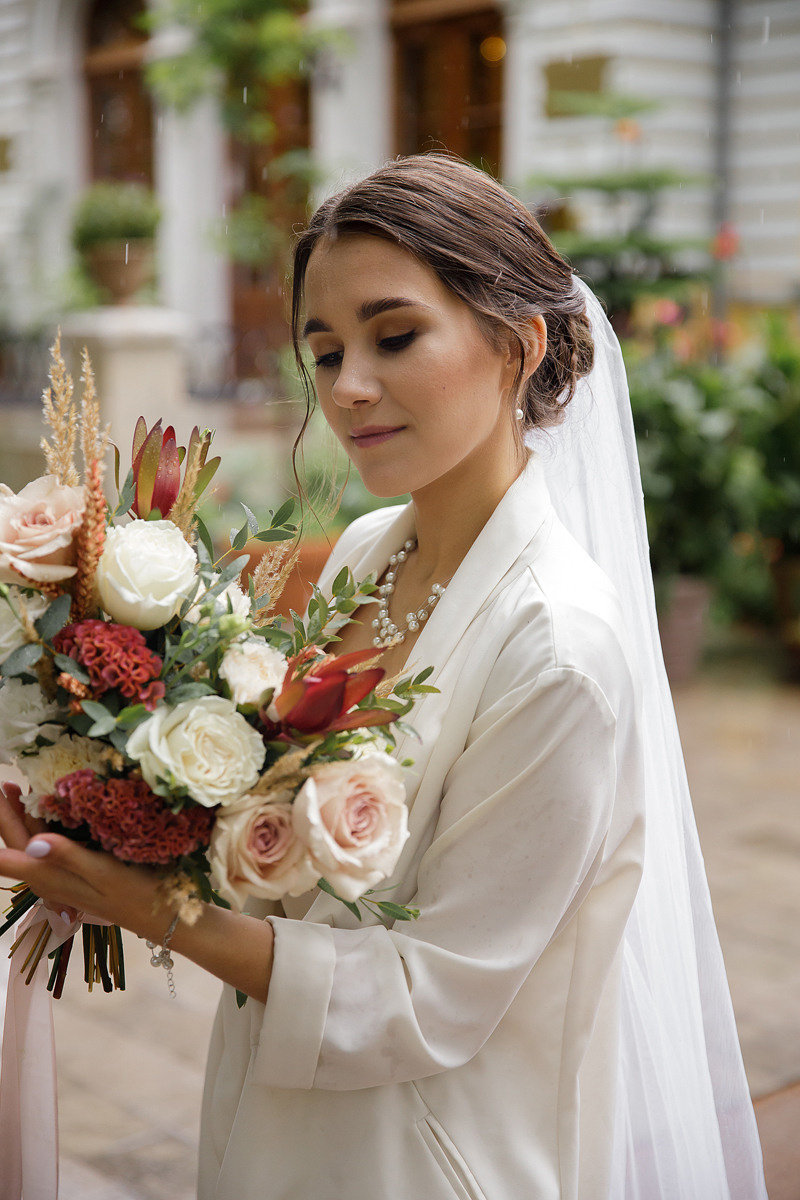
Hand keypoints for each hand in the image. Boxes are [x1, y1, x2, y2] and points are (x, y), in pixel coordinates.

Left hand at [0, 782, 166, 939]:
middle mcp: (47, 878)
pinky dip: (47, 825)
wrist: (161, 916)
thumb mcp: (103, 872)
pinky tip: (54, 810)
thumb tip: (33, 842)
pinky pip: (50, 846)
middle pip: (18, 843)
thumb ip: (68, 856)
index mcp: (48, 876)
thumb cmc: (136, 894)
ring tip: (23, 790)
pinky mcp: (73, 873)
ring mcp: (60, 876)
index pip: (10, 849)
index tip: (3, 790)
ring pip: (33, 844)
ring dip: (27, 817)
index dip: (3, 818)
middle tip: (9, 784)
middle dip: (10, 812)